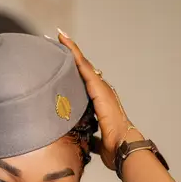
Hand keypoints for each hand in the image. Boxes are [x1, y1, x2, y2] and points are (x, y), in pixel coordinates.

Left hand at [57, 30, 143, 169]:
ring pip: (83, 64)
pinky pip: (82, 66)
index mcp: (100, 102)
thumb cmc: (112, 146)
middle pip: (83, 69)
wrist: (122, 146)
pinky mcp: (97, 87)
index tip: (65, 58)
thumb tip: (82, 142)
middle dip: (72, 54)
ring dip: (71, 49)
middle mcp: (101, 91)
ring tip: (59, 35)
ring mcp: (100, 87)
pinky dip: (73, 53)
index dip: (75, 70)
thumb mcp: (95, 138)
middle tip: (57, 39)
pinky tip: (64, 41)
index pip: (84, 83)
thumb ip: (89, 135)